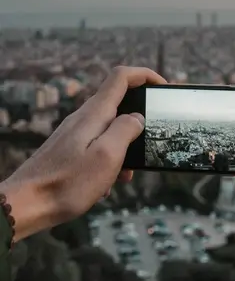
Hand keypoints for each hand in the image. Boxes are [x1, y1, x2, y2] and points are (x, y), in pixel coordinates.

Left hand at [2, 66, 165, 240]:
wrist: (27, 204)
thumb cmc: (67, 183)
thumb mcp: (107, 157)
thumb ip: (125, 131)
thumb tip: (137, 118)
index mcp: (94, 114)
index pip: (121, 77)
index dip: (145, 76)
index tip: (163, 88)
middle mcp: (84, 118)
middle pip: (119, 104)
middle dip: (139, 122)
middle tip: (150, 143)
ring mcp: (75, 133)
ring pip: (110, 130)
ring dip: (124, 149)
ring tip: (125, 175)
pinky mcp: (70, 149)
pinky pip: (98, 147)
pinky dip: (109, 161)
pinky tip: (104, 186)